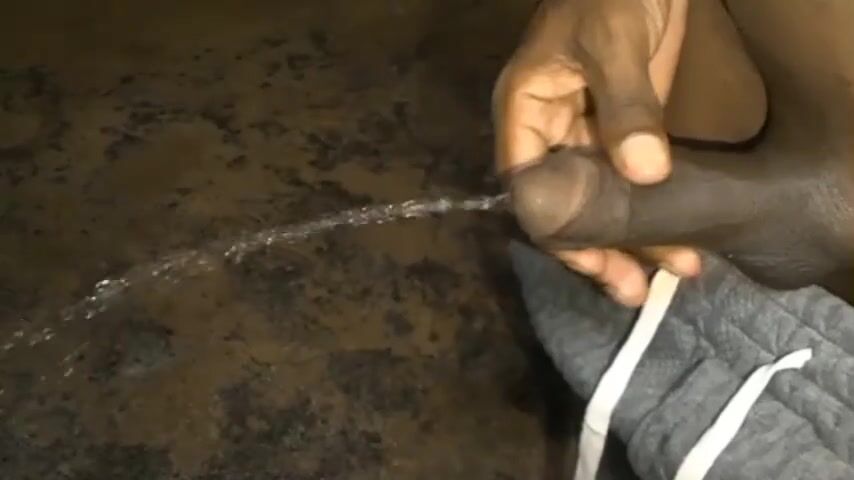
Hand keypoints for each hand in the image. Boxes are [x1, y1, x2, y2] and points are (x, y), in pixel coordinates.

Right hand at [493, 0, 698, 306]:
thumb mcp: (613, 41)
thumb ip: (625, 104)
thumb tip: (645, 173)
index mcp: (524, 110)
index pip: (528, 186)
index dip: (557, 228)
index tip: (597, 262)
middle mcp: (549, 130)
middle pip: (567, 202)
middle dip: (599, 247)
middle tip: (635, 289)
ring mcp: (588, 130)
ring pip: (602, 196)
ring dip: (632, 235)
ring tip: (671, 273)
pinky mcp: (626, 127)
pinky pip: (631, 179)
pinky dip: (651, 208)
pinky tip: (675, 236)